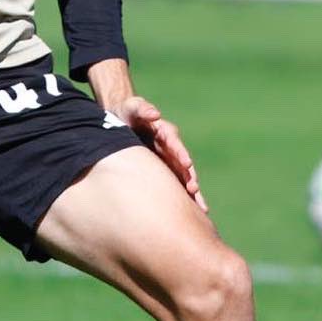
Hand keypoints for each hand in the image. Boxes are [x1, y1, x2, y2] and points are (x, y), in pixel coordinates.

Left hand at [112, 95, 207, 211]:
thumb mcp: (132, 108)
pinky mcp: (164, 172)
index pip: (173, 144)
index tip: (186, 163)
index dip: (180, 153)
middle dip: (189, 176)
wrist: (121, 121)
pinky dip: (185, 198)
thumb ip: (142, 108)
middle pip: (182, 164)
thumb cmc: (127, 113)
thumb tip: (155, 114)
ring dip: (191, 191)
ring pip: (183, 178)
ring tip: (201, 206)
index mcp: (164, 133)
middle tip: (193, 188)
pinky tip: (196, 213)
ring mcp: (168, 161)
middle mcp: (170, 149)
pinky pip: (176, 186)